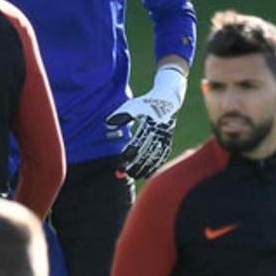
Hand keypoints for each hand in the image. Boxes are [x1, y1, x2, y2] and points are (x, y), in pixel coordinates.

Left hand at [106, 64, 186, 178]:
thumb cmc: (146, 102)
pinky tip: (148, 174)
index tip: (120, 163)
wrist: (167, 99)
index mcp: (148, 126)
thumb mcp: (133, 105)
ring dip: (144, 168)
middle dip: (135, 166)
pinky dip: (155, 166)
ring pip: (154, 158)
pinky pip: (162, 157)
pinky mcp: (168, 141)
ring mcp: (165, 138)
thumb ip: (121, 115)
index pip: (137, 145)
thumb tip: (108, 124)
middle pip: (145, 155)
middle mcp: (158, 134)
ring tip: (134, 176)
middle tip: (124, 174)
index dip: (128, 156)